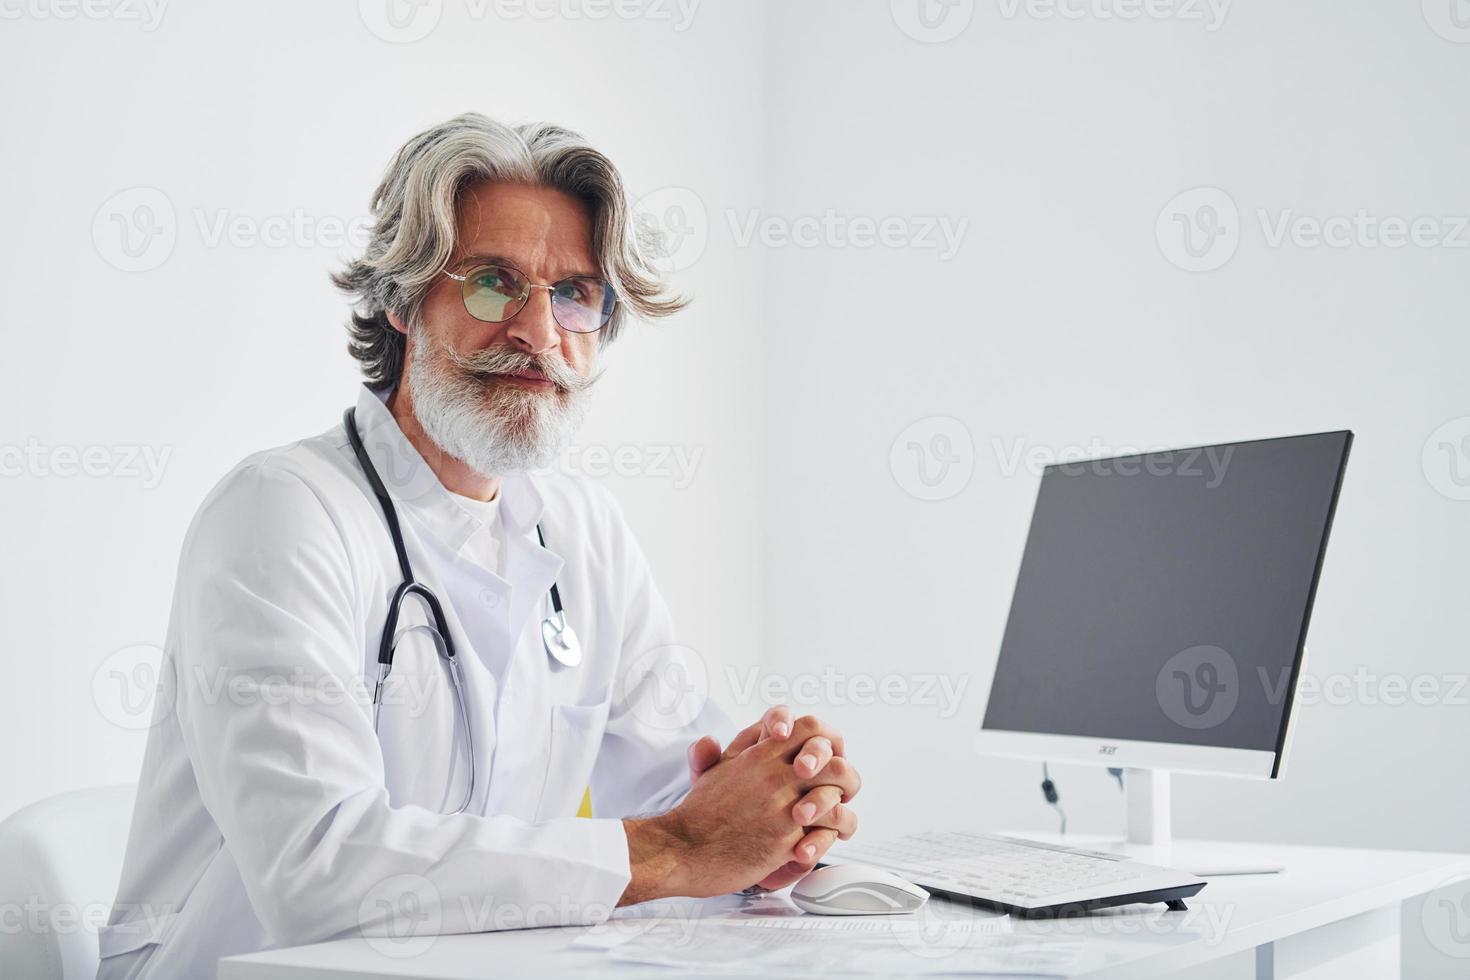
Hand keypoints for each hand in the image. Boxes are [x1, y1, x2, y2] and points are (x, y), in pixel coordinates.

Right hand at [621, 715, 861, 902]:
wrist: (683, 849)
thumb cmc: (699, 814)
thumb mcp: (716, 769)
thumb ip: (737, 749)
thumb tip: (742, 732)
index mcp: (760, 756)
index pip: (810, 728)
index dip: (826, 741)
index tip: (825, 758)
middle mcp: (775, 777)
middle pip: (835, 763)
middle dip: (845, 778)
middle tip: (841, 790)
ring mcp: (782, 809)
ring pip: (837, 800)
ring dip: (840, 810)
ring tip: (834, 819)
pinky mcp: (785, 841)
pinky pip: (825, 835)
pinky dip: (828, 839)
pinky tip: (818, 842)